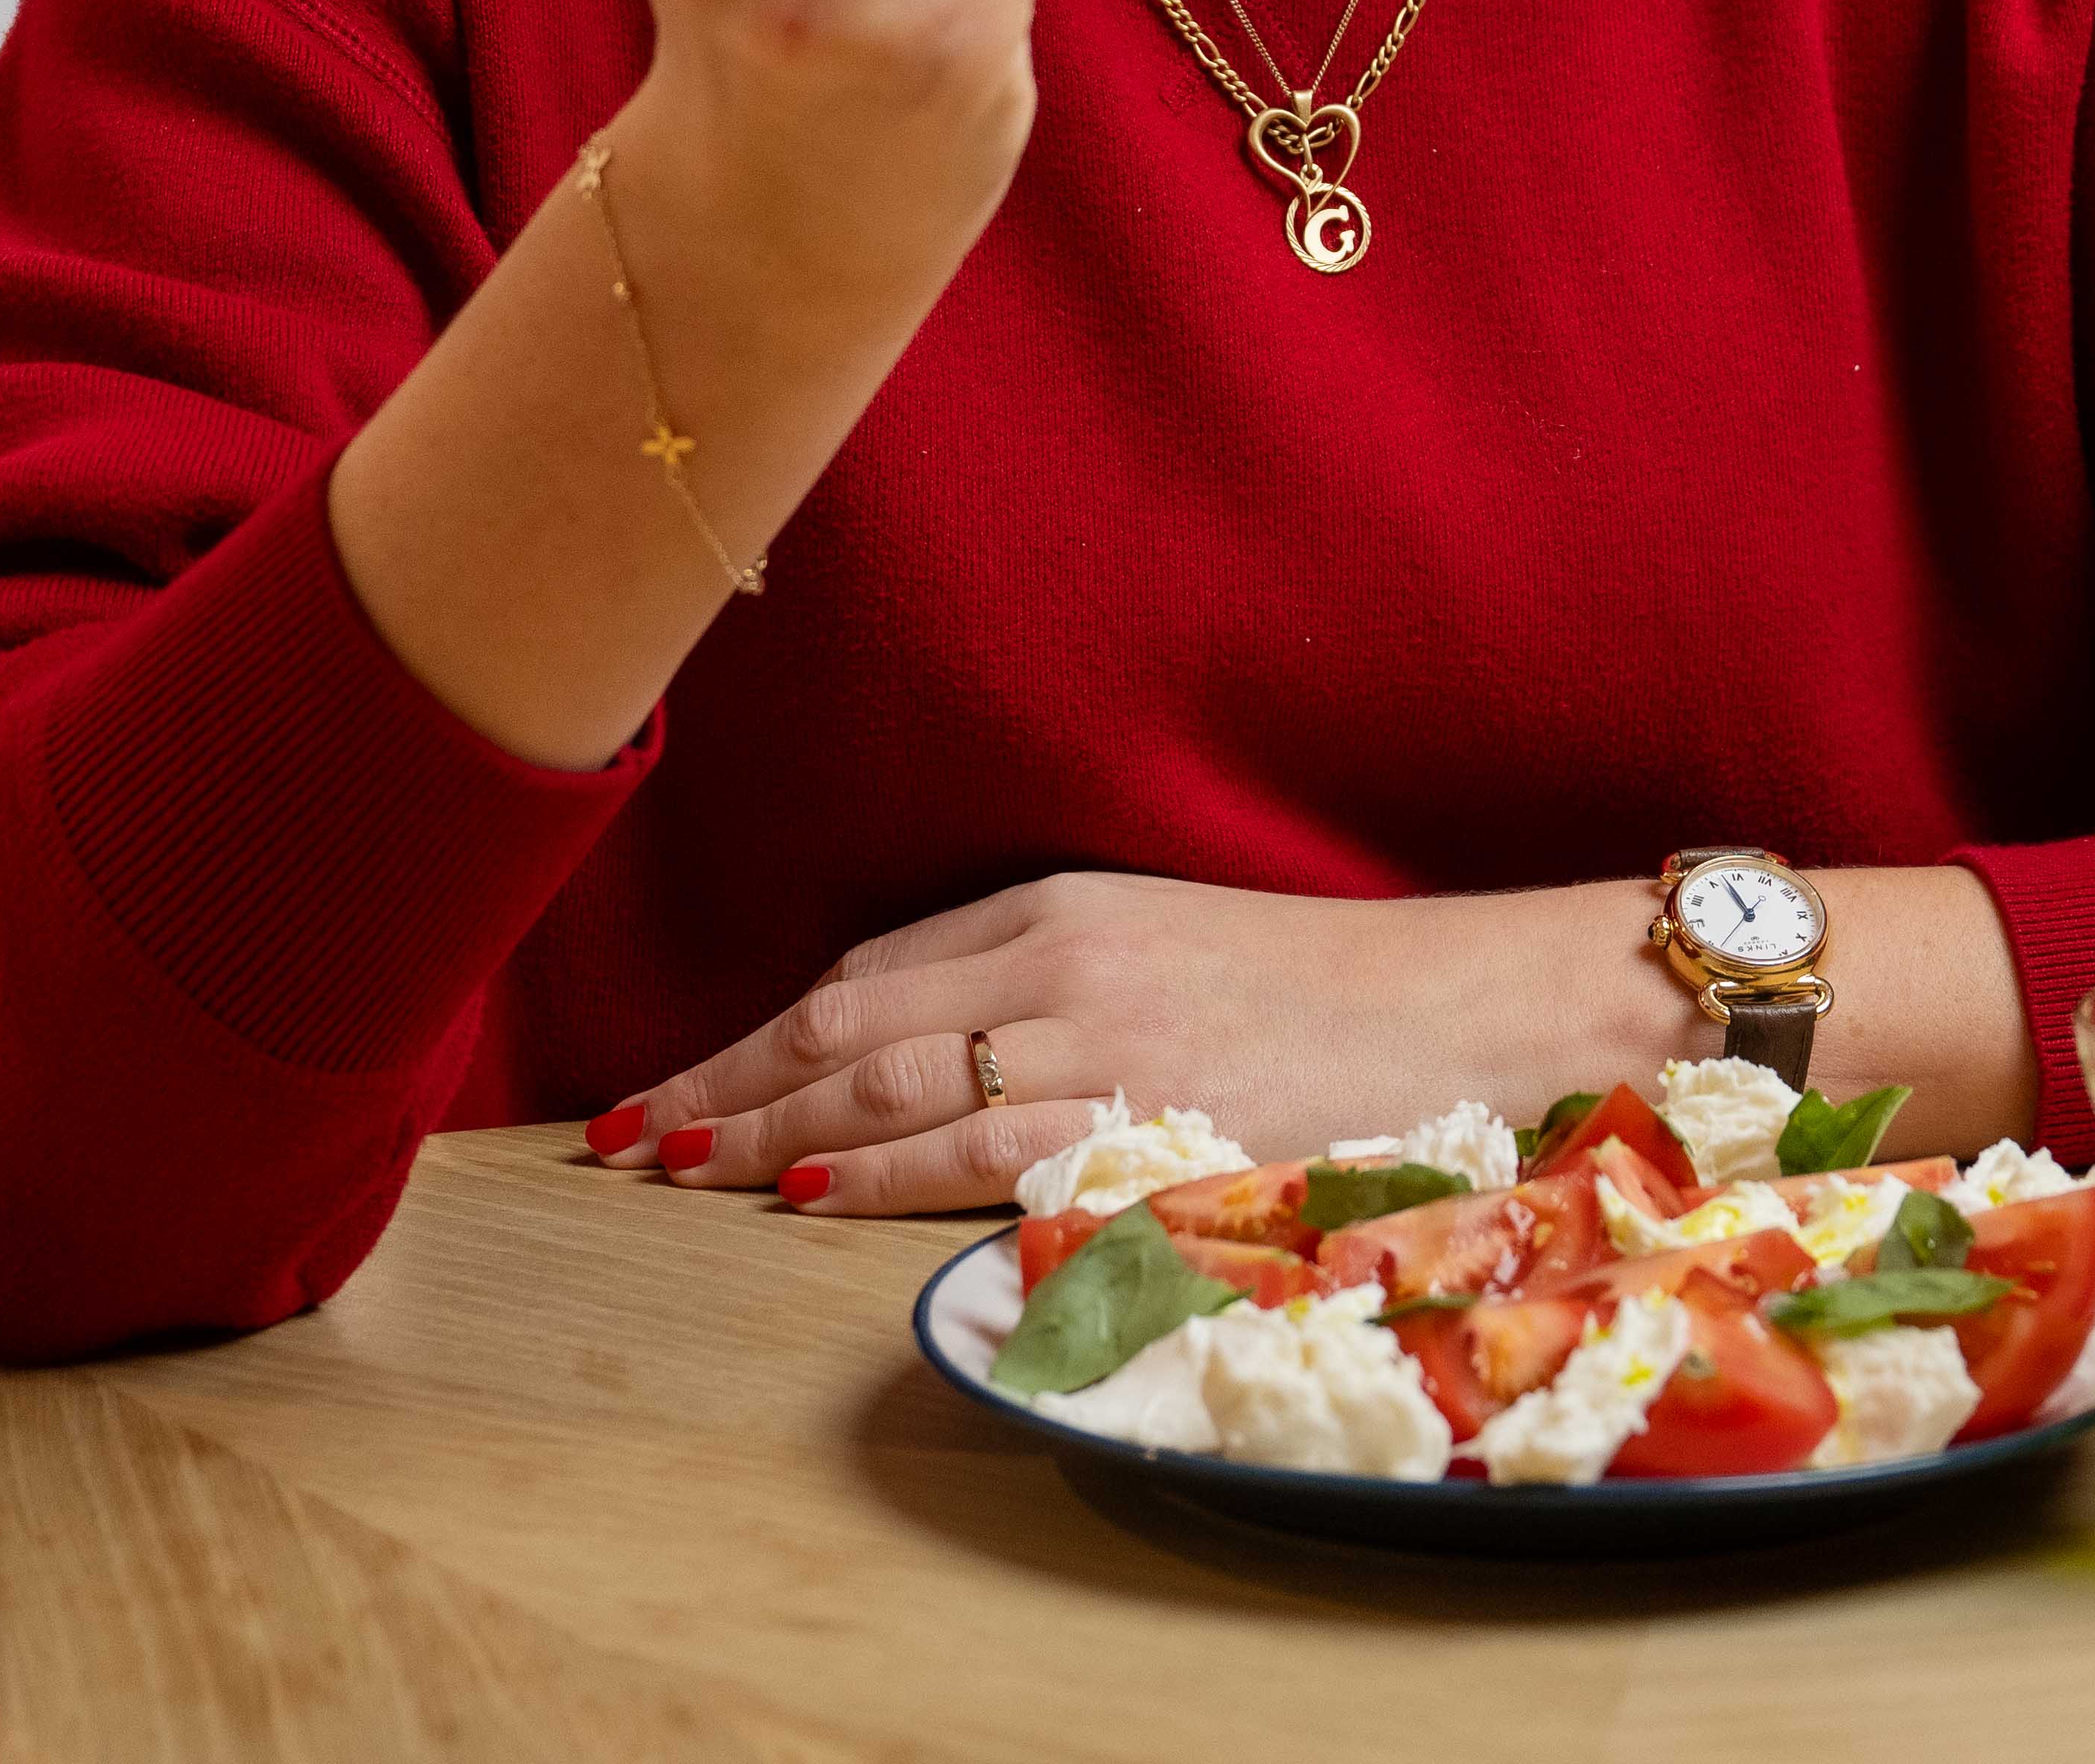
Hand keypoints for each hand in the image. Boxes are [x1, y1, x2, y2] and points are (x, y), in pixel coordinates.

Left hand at [593, 873, 1673, 1214]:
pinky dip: (861, 1171)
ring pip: (879, 1082)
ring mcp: (1096, 1034)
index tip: (676, 1081)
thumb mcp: (1167, 947)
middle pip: (844, 1022)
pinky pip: (966, 1146)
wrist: (1477, 1002)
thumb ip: (1043, 983)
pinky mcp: (1138, 1112)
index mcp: (1063, 903)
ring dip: (756, 1128)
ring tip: (663, 1166)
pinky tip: (787, 1191)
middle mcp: (1060, 956)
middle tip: (617, 1133)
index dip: (759, 1033)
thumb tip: (914, 1058)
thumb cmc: (1330, 989)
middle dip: (719, 1078)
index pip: (868, 971)